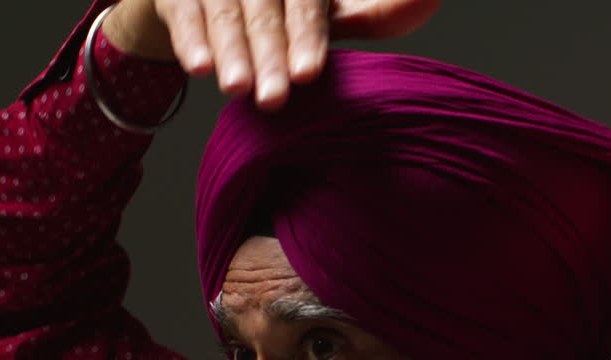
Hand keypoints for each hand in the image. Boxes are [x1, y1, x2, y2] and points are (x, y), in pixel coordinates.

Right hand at [103, 0, 442, 109]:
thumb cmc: (287, 11)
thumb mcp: (325, 12)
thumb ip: (373, 13)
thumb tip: (426, 2)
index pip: (306, 3)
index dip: (307, 38)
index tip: (309, 74)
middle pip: (265, 11)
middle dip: (269, 57)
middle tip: (274, 100)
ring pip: (224, 12)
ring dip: (229, 53)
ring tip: (238, 89)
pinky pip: (185, 12)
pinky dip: (191, 40)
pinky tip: (198, 68)